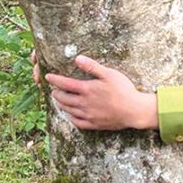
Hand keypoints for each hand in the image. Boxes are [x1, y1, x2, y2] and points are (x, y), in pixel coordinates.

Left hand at [44, 54, 158, 131]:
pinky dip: (70, 118)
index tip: (48, 77)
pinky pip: (77, 122)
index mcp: (87, 90)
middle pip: (64, 99)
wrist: (133, 111)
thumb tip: (77, 58)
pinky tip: (69, 116)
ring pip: (69, 111)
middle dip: (56, 93)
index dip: (55, 80)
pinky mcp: (94, 124)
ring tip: (58, 101)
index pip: (66, 84)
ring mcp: (88, 115)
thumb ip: (92, 67)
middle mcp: (84, 103)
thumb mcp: (109, 74)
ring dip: (61, 105)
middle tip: (53, 90)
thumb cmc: (123, 90)